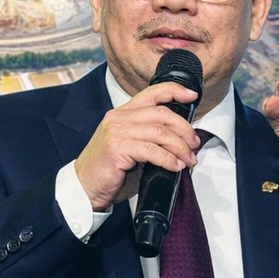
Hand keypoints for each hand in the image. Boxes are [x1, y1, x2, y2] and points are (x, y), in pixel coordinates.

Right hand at [75, 81, 201, 211]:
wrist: (84, 187)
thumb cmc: (109, 170)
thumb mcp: (130, 146)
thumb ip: (149, 137)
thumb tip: (181, 139)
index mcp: (122, 113)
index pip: (151, 93)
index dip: (174, 90)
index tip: (191, 95)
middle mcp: (118, 118)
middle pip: (162, 114)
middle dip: (185, 130)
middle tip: (194, 145)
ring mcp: (116, 131)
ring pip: (160, 132)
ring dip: (180, 147)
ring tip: (188, 160)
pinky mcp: (117, 147)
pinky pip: (152, 150)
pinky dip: (169, 159)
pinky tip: (175, 167)